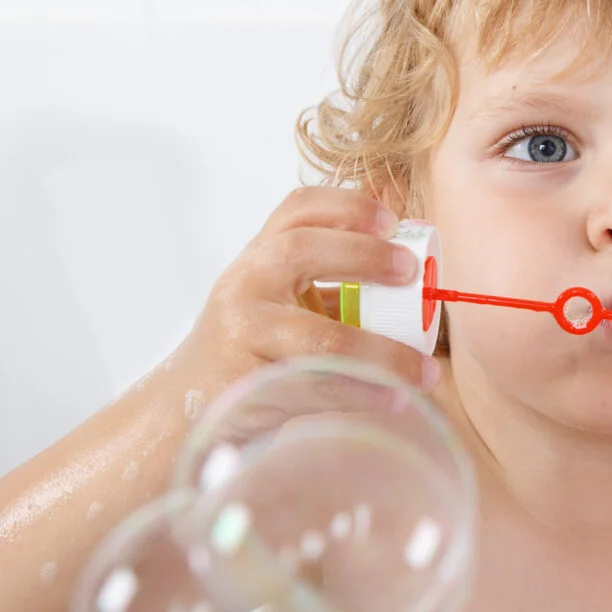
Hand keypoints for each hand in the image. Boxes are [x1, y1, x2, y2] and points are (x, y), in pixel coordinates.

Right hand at [170, 186, 433, 406]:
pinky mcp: (246, 384)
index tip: (392, 218)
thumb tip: (408, 250)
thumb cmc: (251, 349)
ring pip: (318, 336)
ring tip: (424, 370)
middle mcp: (246, 284)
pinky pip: (315, 387)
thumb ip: (332, 275)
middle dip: (363, 255)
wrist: (187, 405)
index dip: (347, 206)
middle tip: (412, 270)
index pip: (298, 209)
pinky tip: (393, 399)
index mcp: (262, 256)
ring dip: (380, 352)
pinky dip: (360, 393)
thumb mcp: (284, 298)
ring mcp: (243, 334)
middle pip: (299, 251)